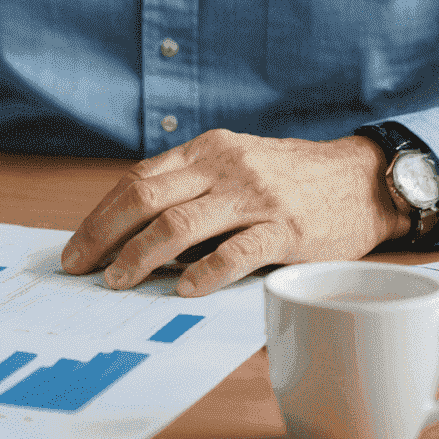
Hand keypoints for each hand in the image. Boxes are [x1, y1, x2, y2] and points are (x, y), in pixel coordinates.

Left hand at [60, 131, 408, 296]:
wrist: (360, 178)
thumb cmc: (291, 179)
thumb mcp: (236, 165)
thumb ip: (194, 188)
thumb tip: (137, 233)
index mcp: (207, 149)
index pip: (139, 180)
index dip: (102, 214)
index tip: (78, 247)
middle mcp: (224, 165)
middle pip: (146, 198)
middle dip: (104, 234)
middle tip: (80, 267)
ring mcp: (254, 195)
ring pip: (180, 224)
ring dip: (140, 255)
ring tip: (118, 281)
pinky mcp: (285, 227)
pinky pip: (236, 251)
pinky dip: (204, 272)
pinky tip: (183, 289)